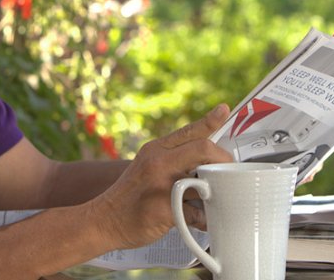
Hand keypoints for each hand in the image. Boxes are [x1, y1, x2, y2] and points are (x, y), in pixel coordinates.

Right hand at [89, 104, 232, 248]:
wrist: (104, 220)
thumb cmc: (130, 196)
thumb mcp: (147, 166)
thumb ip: (172, 160)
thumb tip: (205, 161)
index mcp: (156, 149)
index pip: (188, 130)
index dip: (210, 120)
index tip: (224, 110)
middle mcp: (159, 162)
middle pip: (203, 149)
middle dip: (223, 160)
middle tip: (229, 174)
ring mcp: (161, 185)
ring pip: (203, 182)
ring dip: (214, 194)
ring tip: (213, 202)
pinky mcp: (164, 208)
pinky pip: (196, 212)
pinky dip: (204, 219)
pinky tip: (201, 222)